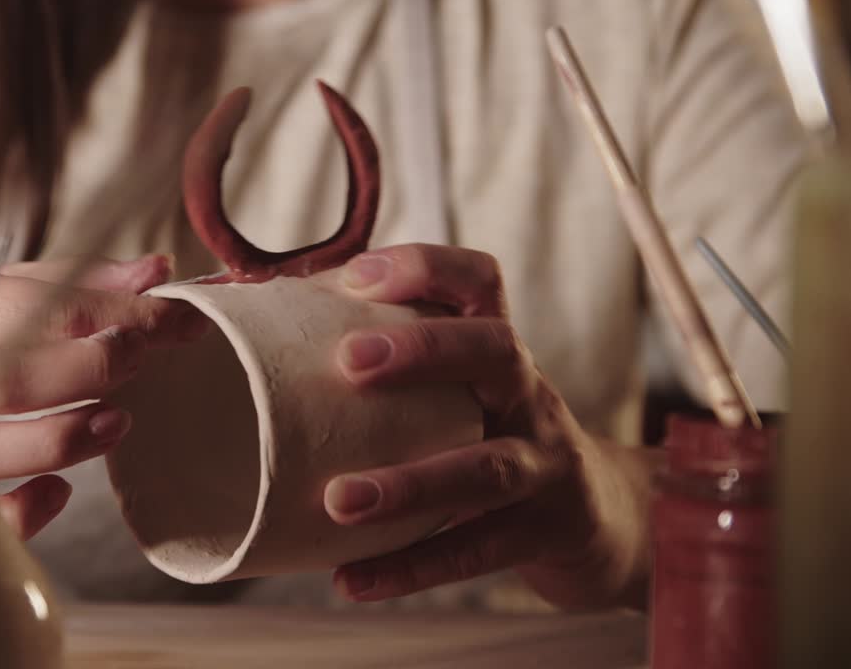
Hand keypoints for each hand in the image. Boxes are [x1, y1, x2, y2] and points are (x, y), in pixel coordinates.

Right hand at [0, 254, 207, 538]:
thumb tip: (156, 272)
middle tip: (138, 360)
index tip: (181, 319)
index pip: (45, 308)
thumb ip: (82, 283)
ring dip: (60, 437)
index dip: (123, 313)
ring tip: (118, 423)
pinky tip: (57, 492)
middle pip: (11, 378)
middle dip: (89, 368)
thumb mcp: (11, 294)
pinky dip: (17, 510)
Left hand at [319, 244, 654, 609]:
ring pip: (487, 468)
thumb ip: (387, 360)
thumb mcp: (463, 390)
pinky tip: (350, 581)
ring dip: (410, 484)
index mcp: (499, 350)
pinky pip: (477, 551)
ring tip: (338, 501)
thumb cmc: (493, 435)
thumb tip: (250, 316)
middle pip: (496, 350)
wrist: (599, 517)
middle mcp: (530, 395)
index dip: (425, 268)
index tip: (355, 279)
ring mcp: (545, 464)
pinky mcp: (545, 531)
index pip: (479, 282)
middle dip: (424, 350)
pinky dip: (412, 568)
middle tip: (348, 363)